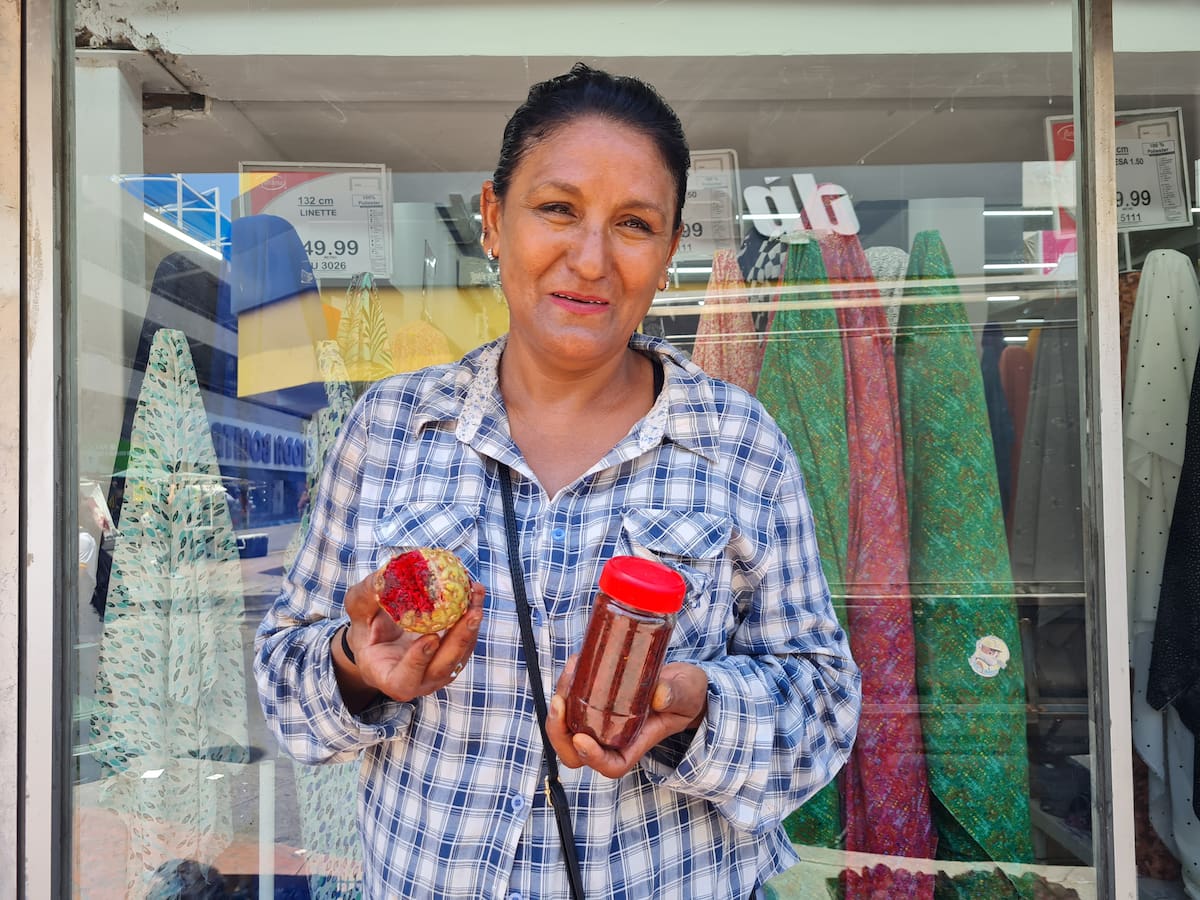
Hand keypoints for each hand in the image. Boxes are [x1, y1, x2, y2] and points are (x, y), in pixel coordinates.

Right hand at [339, 569, 485, 705]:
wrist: (382, 639)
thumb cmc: (366, 629)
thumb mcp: (358, 613)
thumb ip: (365, 598)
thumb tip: (384, 575)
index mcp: (388, 678)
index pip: (404, 679)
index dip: (418, 661)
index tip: (430, 637)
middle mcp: (418, 682)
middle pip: (443, 667)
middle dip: (460, 640)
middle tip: (471, 612)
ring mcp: (438, 672)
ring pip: (461, 653)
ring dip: (471, 623)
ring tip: (476, 592)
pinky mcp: (453, 658)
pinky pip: (467, 640)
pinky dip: (471, 614)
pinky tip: (473, 591)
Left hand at [545, 656, 707, 777]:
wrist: (681, 682)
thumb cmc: (687, 695)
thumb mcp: (687, 693)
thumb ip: (676, 695)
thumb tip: (659, 694)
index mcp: (637, 743)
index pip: (611, 765)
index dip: (593, 758)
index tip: (582, 739)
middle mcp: (614, 737)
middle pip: (575, 752)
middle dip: (559, 732)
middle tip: (560, 702)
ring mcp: (602, 720)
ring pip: (567, 726)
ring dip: (559, 704)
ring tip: (570, 671)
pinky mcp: (595, 700)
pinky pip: (571, 701)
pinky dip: (567, 685)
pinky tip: (575, 663)